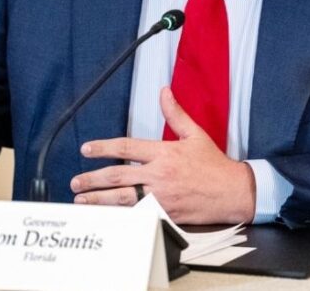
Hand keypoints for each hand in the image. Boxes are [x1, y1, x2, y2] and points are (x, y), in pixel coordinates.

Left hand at [70, 87, 255, 223]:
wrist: (233, 192)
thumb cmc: (214, 165)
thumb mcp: (195, 134)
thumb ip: (175, 114)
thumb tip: (164, 92)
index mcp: (164, 153)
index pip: (126, 148)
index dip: (103, 148)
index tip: (87, 150)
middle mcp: (159, 175)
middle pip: (118, 176)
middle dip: (93, 179)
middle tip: (76, 181)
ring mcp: (161, 196)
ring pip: (122, 198)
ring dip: (99, 199)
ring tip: (81, 200)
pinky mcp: (165, 213)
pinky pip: (136, 214)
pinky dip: (118, 215)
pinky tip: (105, 216)